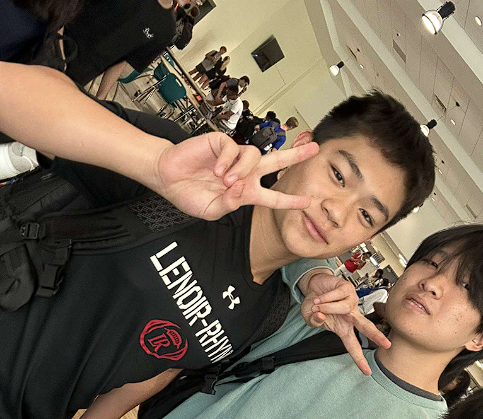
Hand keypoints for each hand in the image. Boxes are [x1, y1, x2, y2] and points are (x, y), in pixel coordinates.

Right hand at [153, 133, 318, 219]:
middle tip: (314, 149)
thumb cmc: (189, 194)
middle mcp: (244, 172)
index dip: (289, 200)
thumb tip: (241, 189)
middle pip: (276, 162)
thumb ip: (229, 204)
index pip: (272, 196)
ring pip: (254, 156)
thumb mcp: (211, 211)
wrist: (168, 177)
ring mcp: (234, 157)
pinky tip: (217, 170)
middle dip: (295, 155)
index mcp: (245, 191)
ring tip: (226, 181)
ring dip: (242, 170)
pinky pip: (233, 149)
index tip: (307, 202)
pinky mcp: (222, 143)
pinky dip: (227, 161)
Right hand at [301, 273, 390, 375]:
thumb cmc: (315, 304)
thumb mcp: (310, 317)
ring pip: (345, 307)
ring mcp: (351, 301)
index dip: (359, 359)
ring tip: (317, 305)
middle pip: (366, 326)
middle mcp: (351, 315)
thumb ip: (314, 321)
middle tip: (387, 344)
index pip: (353, 346)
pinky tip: (320, 298)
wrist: (313, 286)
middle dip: (376, 335)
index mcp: (343, 327)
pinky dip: (325, 297)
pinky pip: (338, 295)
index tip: (367, 371)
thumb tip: (320, 316)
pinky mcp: (348, 288)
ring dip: (328, 307)